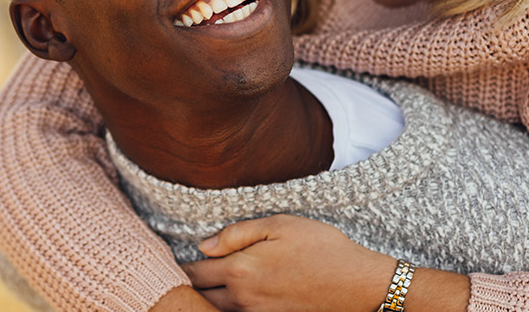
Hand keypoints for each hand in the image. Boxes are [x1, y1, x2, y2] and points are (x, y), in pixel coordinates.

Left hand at [181, 214, 396, 311]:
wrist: (359, 284)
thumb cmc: (323, 248)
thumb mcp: (280, 224)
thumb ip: (237, 234)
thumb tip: (204, 245)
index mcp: (241, 269)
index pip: (194, 273)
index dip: (179, 266)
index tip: (169, 260)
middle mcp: (243, 298)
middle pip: (200, 297)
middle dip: (189, 286)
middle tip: (179, 274)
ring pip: (216, 310)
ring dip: (206, 299)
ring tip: (201, 285)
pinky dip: (227, 308)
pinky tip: (229, 296)